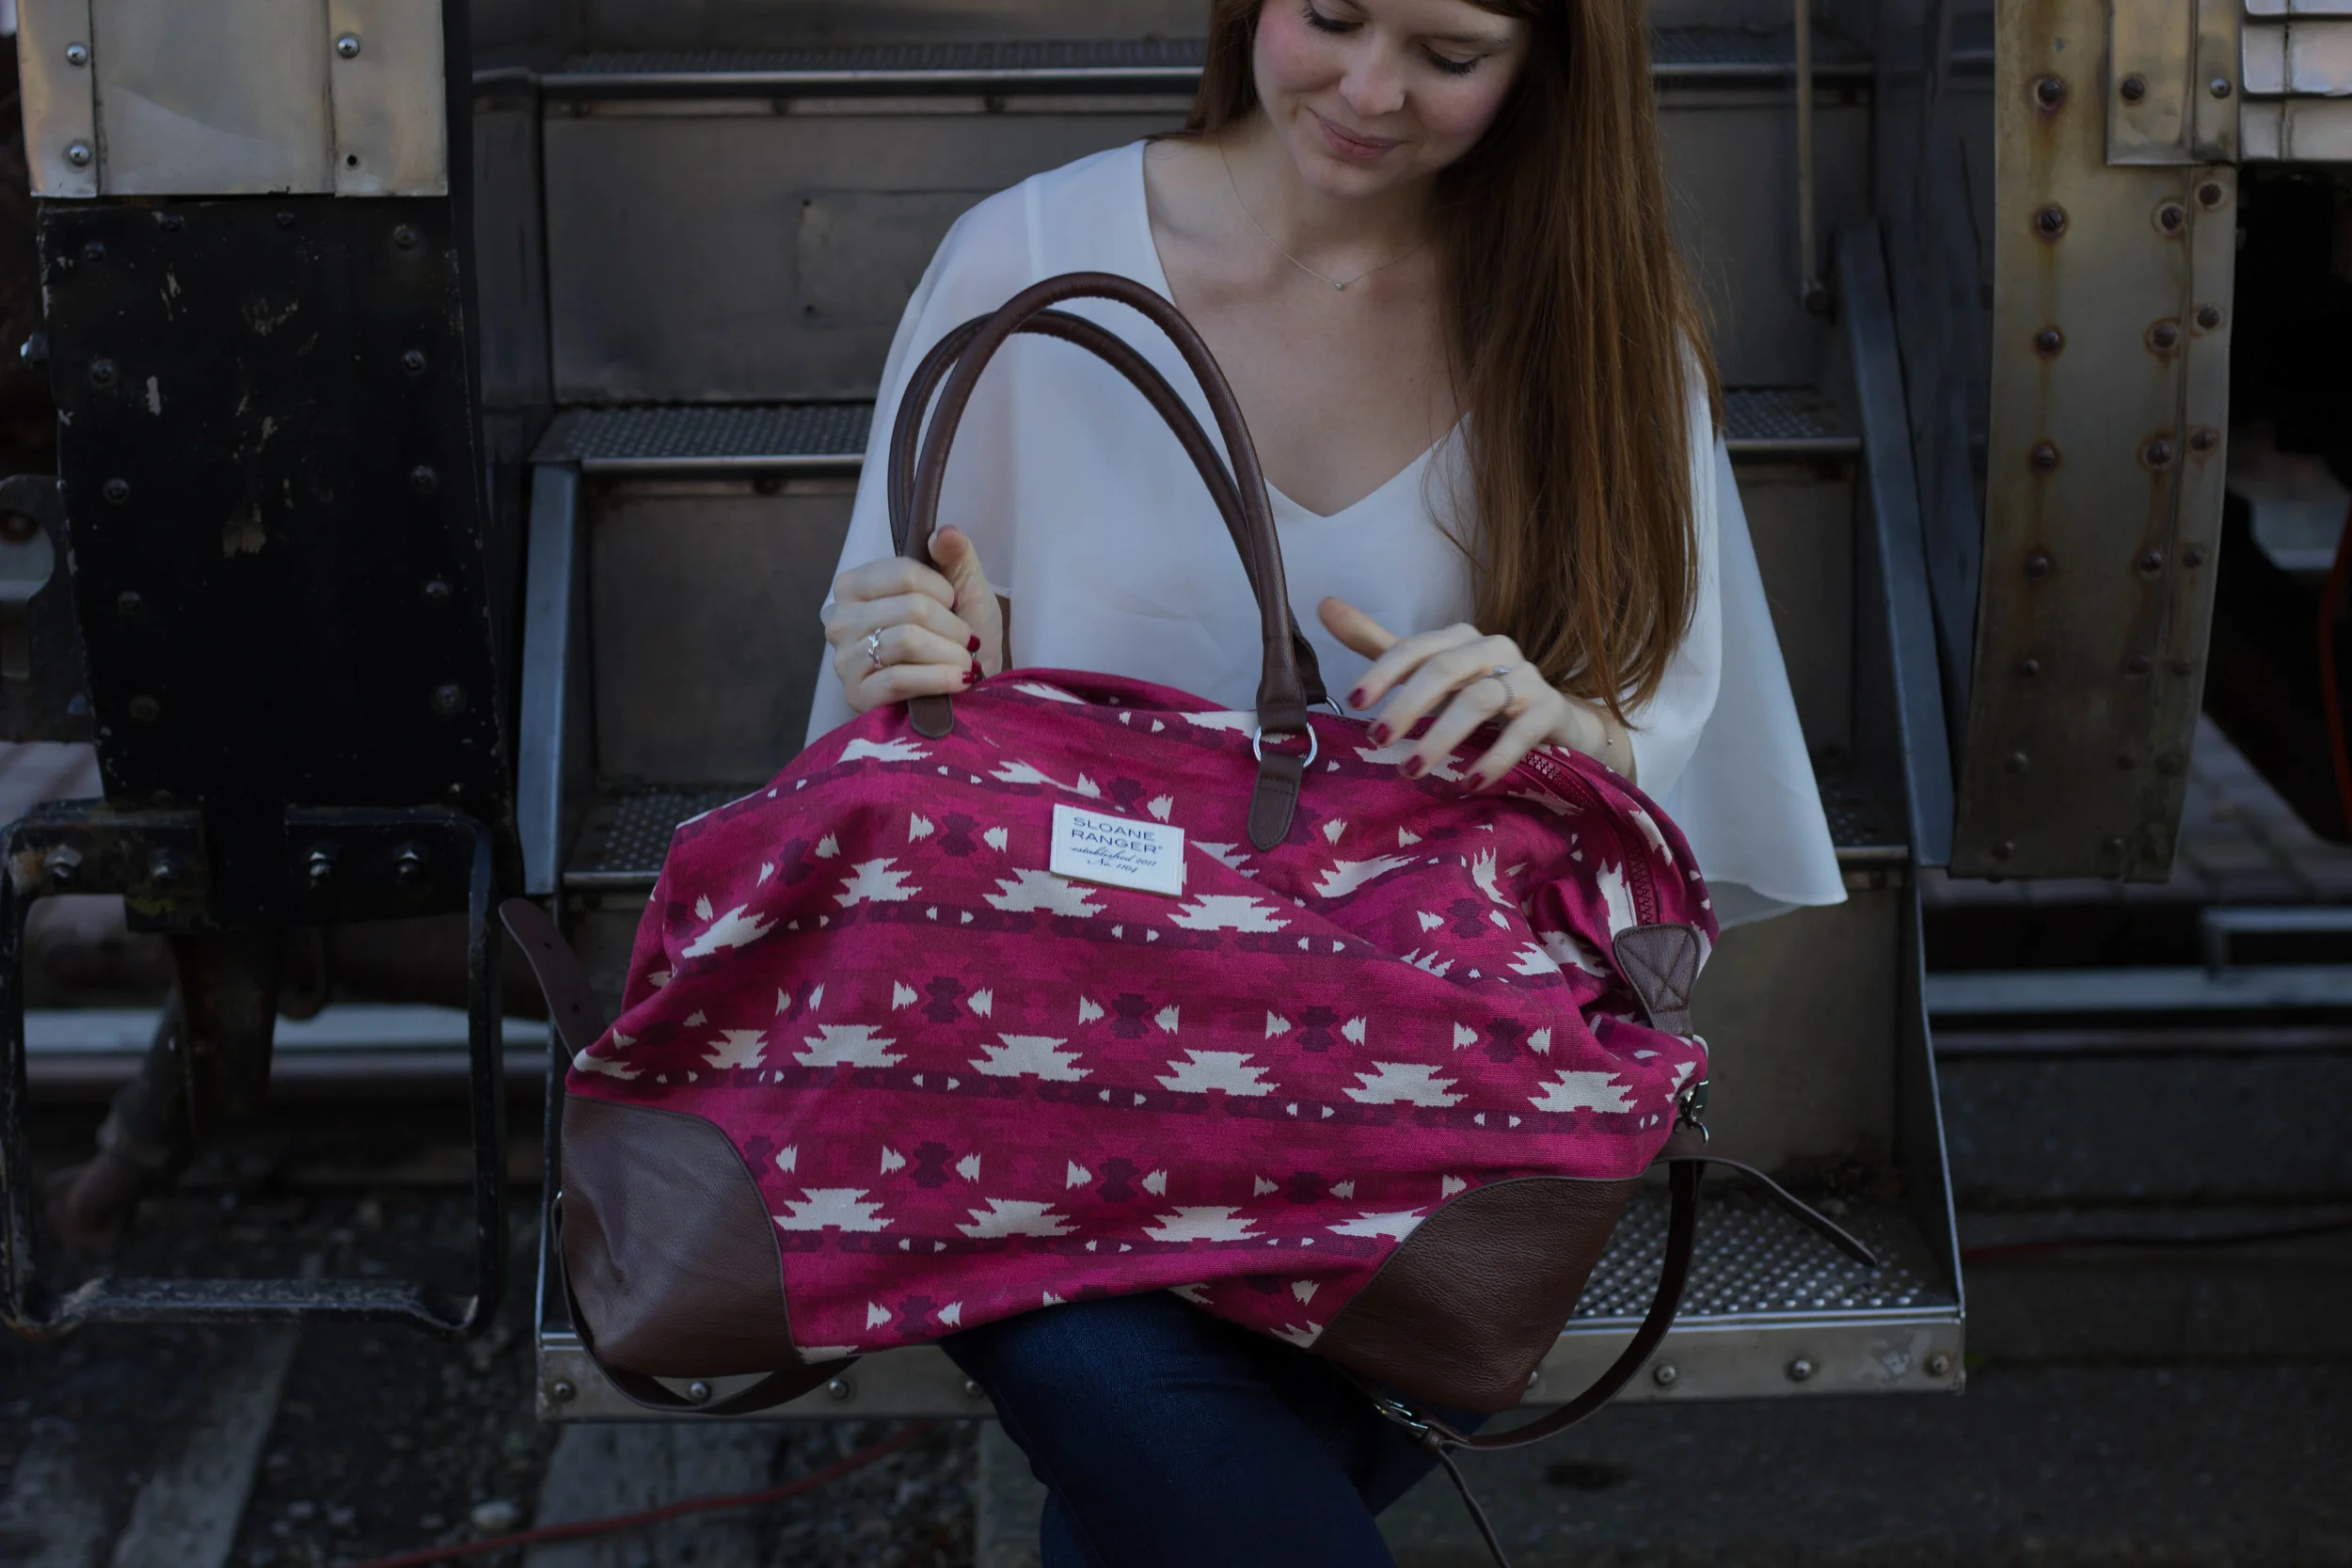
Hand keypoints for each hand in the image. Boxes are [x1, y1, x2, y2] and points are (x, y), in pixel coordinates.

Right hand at [823, 527, 1005, 713]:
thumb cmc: (958, 633)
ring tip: (964, 663)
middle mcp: (839, 619)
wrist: (962, 686)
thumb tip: (944, 533)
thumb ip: (954, 555)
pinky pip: (900, 680)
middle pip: (911, 609)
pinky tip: (957, 681)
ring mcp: (844, 659)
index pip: (904, 574)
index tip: (954, 603)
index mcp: (855, 585)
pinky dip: (938, 679)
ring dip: (950, 654)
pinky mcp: (856, 695)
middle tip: (966, 641)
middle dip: (953, 627)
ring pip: (907, 642)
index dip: (942, 589)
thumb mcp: (964, 586)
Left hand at [1318, 597, 1625, 788]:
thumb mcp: (1428, 672)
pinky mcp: (1549, 710)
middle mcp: (1494, 648)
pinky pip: (1521, 732)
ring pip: (1480, 699)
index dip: (1384, 672)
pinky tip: (1468, 782)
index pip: (1417, 648)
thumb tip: (1324, 606)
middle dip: (1408, 705)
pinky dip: (1493, 758)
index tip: (1356, 703)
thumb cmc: (1478, 694)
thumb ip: (1380, 646)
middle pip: (1446, 669)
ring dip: (1442, 736)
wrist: (1553, 721)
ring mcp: (1527, 678)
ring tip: (1412, 769)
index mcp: (1460, 638)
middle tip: (1378, 740)